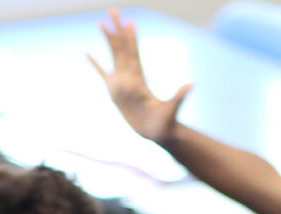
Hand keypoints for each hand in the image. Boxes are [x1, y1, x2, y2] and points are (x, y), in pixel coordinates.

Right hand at [90, 7, 191, 143]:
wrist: (158, 133)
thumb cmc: (165, 123)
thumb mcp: (172, 109)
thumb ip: (180, 96)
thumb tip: (192, 85)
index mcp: (140, 79)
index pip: (134, 54)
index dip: (131, 38)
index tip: (130, 22)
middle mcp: (130, 76)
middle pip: (122, 47)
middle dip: (117, 28)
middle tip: (113, 10)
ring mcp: (122, 82)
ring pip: (113, 55)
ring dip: (108, 39)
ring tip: (101, 22)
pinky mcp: (115, 92)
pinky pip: (103, 73)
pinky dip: (96, 63)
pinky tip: (88, 53)